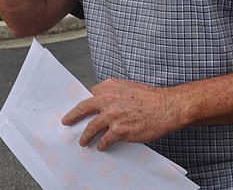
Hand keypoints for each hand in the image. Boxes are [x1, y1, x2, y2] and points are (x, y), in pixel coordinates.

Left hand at [61, 78, 181, 150]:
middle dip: (72, 116)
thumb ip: (115, 92)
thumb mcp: (130, 86)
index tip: (81, 109)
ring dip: (85, 136)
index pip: (91, 94)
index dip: (87, 103)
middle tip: (66, 121)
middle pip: (83, 108)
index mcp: (110, 87)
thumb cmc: (152, 98)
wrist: (167, 107)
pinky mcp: (119, 131)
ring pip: (91, 127)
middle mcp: (108, 100)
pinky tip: (101, 147)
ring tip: (83, 141)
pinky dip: (101, 144)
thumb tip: (104, 100)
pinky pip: (104, 140)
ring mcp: (112, 116)